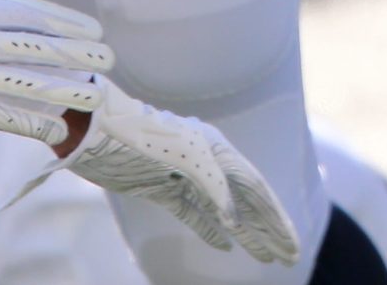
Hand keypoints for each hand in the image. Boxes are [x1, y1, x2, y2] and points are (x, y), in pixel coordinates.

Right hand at [0, 0, 113, 143]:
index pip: (32, 16)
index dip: (67, 23)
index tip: (96, 30)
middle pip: (37, 50)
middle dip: (77, 55)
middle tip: (109, 59)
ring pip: (26, 86)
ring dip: (65, 92)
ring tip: (97, 95)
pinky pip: (1, 119)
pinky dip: (31, 125)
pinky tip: (58, 129)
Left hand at [22, 80, 300, 264]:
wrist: (94, 129)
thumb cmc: (138, 134)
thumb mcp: (183, 154)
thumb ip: (213, 184)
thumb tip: (233, 221)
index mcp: (217, 149)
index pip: (256, 189)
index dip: (276, 218)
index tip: (292, 245)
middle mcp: (206, 161)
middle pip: (246, 201)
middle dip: (269, 229)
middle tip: (290, 256)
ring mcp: (184, 176)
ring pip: (224, 210)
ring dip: (247, 233)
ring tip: (267, 258)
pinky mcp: (161, 189)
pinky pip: (194, 213)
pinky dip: (211, 230)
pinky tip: (226, 246)